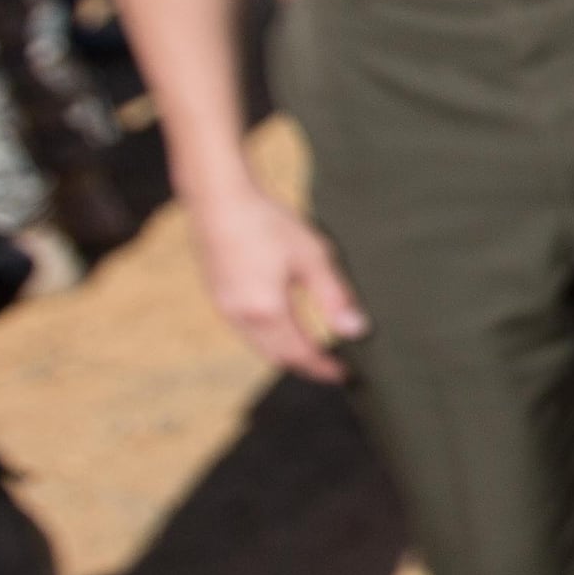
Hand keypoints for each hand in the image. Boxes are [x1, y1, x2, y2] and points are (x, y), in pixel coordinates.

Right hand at [187, 185, 367, 381]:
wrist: (218, 199)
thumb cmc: (268, 223)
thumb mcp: (312, 257)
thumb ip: (335, 297)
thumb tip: (357, 331)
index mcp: (267, 311)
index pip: (300, 354)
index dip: (323, 368)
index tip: (345, 375)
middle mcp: (240, 316)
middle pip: (276, 356)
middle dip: (304, 366)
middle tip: (331, 369)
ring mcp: (224, 306)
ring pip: (258, 345)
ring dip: (285, 353)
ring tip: (312, 351)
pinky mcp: (217, 294)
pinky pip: (245, 329)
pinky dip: (268, 337)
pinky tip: (282, 326)